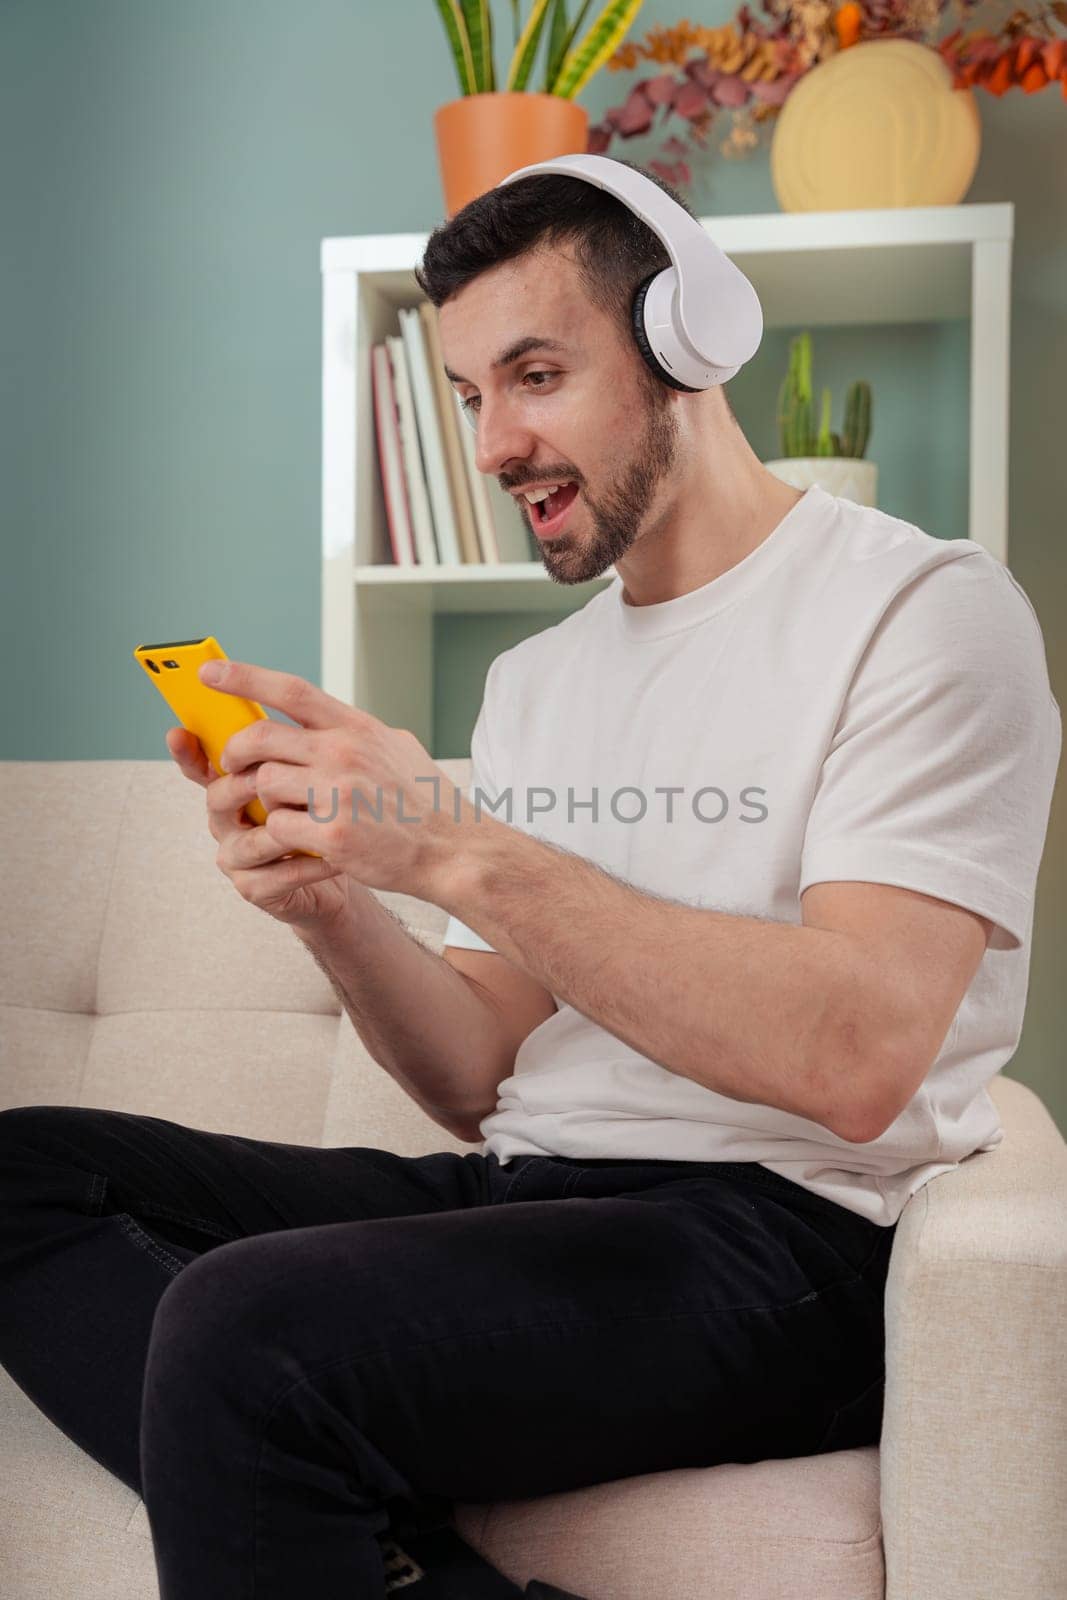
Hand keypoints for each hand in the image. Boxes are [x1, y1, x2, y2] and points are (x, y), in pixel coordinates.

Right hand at [165, 726, 355, 931]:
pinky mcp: (256, 889)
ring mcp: (238, 857)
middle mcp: (228, 821)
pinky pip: (278, 876)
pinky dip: (308, 865)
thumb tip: (297, 701)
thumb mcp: (316, 771)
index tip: (178, 732)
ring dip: (284, 829)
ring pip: (249, 841)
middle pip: (218, 798)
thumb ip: (296, 743)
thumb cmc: (327, 815)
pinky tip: (334, 857)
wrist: (349, 865)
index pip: (202, 764)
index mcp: (234, 786)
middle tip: (271, 774)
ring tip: (318, 820)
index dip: (187, 751)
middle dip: (244, 785)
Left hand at [200, 658, 471, 899]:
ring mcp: (338, 792)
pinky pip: (277, 827)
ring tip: (285, 812)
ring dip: (264, 801)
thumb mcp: (396, 748)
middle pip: (260, 738)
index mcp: (357, 728)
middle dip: (236, 753)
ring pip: (264, 785)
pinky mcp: (333, 833)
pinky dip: (281, 836)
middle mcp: (345, 752)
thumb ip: (355, 733)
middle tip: (234, 766)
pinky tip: (302, 841)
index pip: (291, 690)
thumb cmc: (425, 802)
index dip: (245, 677)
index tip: (210, 672)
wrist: (452, 850)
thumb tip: (321, 720)